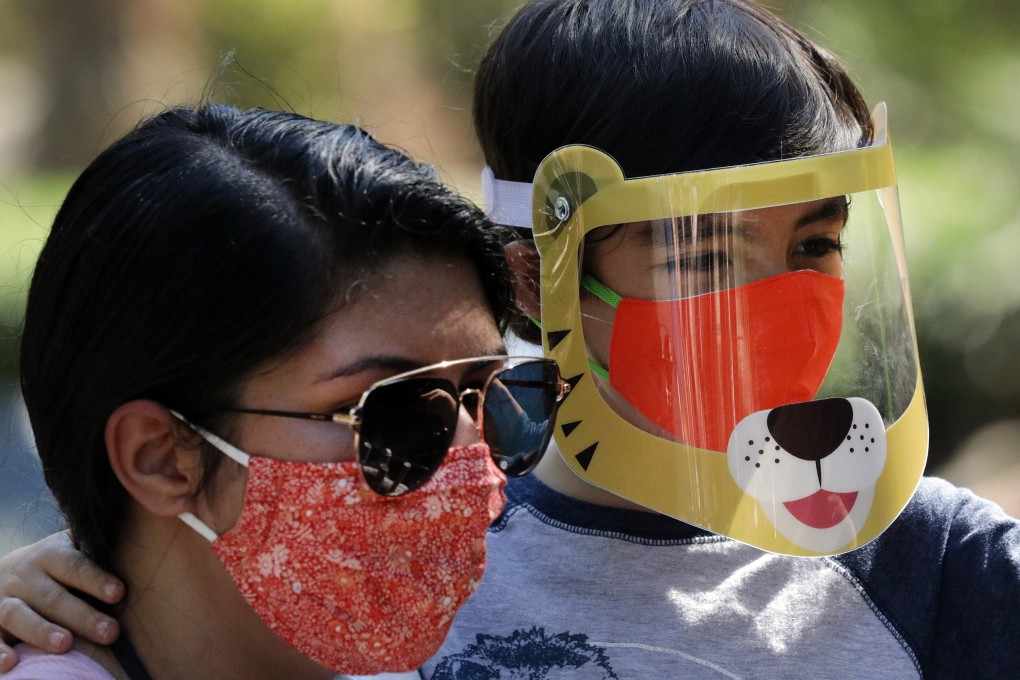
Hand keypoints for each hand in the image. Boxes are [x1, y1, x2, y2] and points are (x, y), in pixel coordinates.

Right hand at [0, 532, 122, 671]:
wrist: (0, 572)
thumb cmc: (52, 564)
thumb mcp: (69, 547)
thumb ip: (94, 549)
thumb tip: (138, 541)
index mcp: (49, 555)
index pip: (74, 566)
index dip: (96, 579)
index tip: (119, 593)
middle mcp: (25, 576)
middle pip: (53, 596)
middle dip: (82, 616)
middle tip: (110, 632)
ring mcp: (5, 600)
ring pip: (19, 615)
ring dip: (42, 631)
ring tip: (65, 645)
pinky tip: (12, 663)